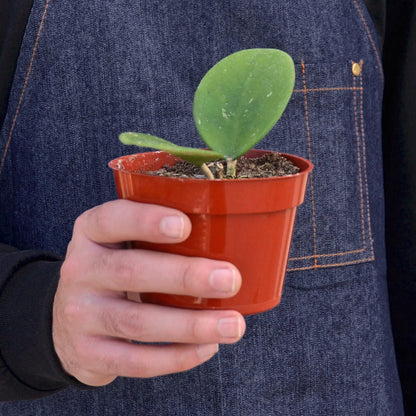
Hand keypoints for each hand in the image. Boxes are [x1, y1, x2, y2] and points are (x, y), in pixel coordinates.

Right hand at [52, 199, 244, 385]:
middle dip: (185, 276)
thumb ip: (155, 236)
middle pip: (131, 271)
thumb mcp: (120, 243)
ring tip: (232, 325)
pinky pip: (136, 361)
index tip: (186, 225)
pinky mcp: (89, 353)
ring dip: (191, 325)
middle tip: (230, 279)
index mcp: (91, 234)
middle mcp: (80, 271)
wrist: (68, 318)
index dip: (146, 221)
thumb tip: (229, 238)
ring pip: (138, 322)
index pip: (112, 219)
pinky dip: (177, 357)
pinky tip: (207, 347)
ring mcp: (81, 315)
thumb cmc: (115, 270)